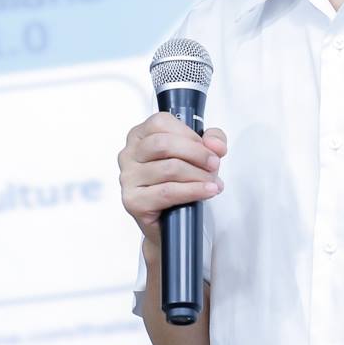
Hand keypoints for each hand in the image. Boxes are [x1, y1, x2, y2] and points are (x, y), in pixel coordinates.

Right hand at [118, 112, 226, 241]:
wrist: (169, 222)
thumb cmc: (179, 183)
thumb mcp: (199, 154)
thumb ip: (212, 139)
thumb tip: (214, 144)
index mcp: (139, 136)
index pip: (161, 123)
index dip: (189, 134)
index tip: (208, 148)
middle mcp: (129, 155)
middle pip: (164, 144)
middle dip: (197, 154)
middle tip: (214, 165)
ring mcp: (128, 178)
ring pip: (169, 169)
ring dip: (198, 175)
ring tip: (213, 183)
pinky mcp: (133, 201)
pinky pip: (167, 192)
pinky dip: (193, 190)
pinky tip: (207, 191)